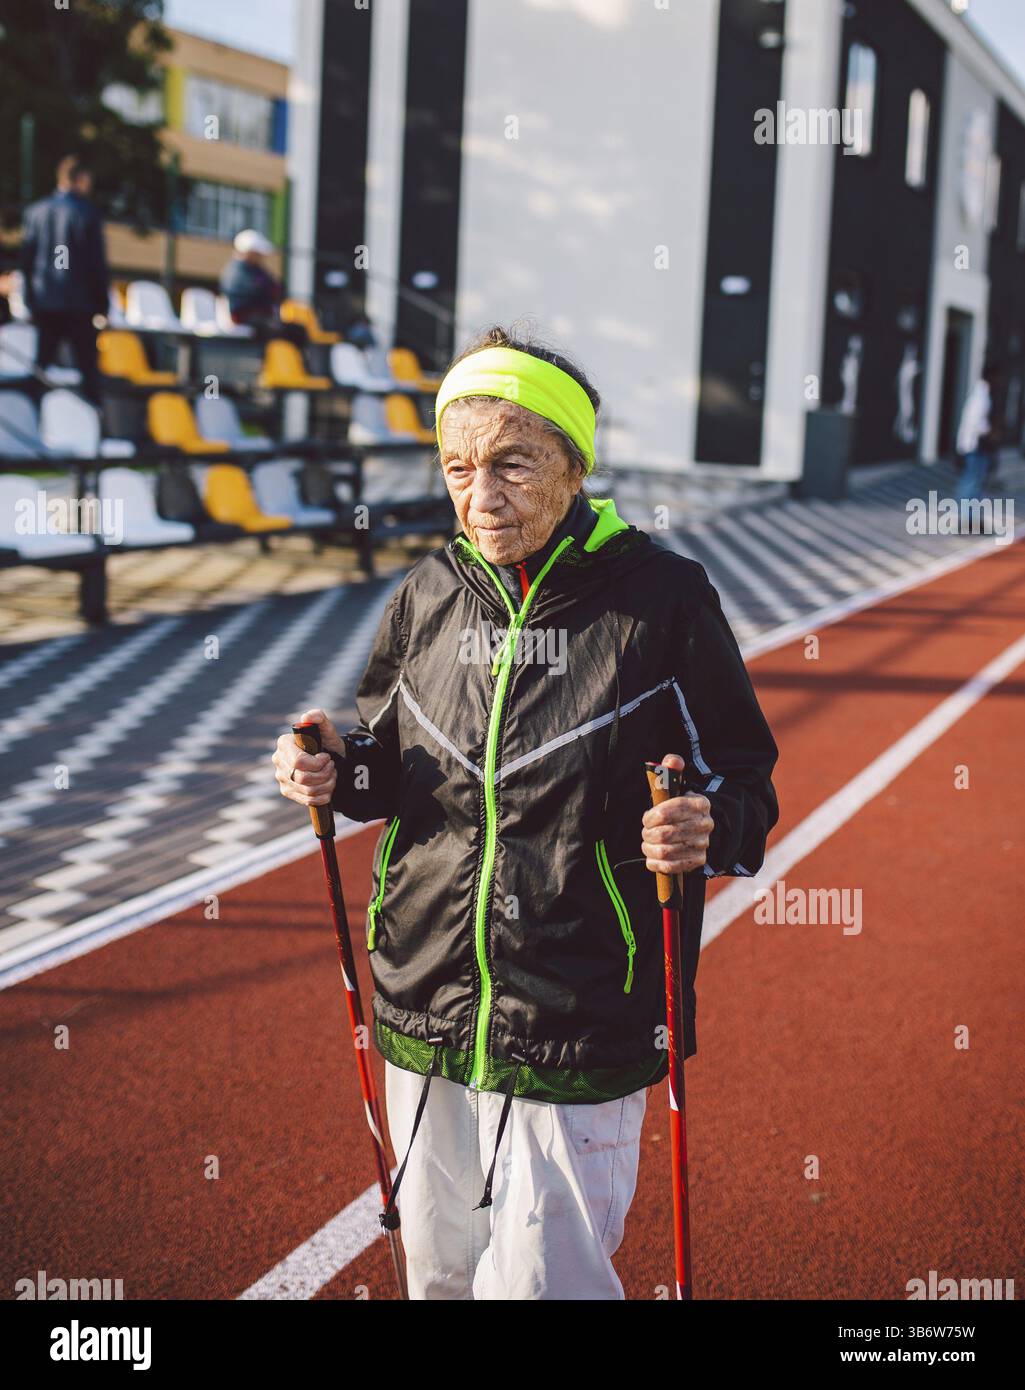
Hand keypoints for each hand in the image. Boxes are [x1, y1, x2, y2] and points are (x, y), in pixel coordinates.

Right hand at [273, 707, 344, 807]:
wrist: (332, 759)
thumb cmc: (327, 742)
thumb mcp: (326, 728)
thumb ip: (319, 718)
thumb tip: (307, 717)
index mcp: (284, 744)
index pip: (298, 762)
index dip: (317, 763)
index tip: (327, 757)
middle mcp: (279, 761)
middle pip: (303, 778)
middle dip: (324, 774)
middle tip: (332, 767)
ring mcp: (282, 778)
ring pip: (307, 791)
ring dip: (326, 784)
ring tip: (332, 775)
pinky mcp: (288, 791)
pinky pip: (307, 800)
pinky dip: (323, 795)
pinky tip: (328, 787)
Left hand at [641, 752, 713, 875]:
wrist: (698, 828)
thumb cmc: (680, 806)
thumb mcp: (677, 787)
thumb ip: (672, 770)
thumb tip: (671, 760)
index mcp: (700, 804)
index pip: (673, 809)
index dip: (653, 815)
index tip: (646, 818)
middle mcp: (705, 825)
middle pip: (667, 833)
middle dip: (649, 833)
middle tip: (645, 831)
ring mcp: (702, 844)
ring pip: (666, 851)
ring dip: (650, 848)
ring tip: (647, 843)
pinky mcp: (697, 861)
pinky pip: (671, 867)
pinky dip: (656, 863)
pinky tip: (651, 857)